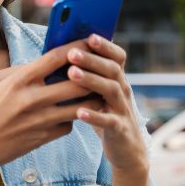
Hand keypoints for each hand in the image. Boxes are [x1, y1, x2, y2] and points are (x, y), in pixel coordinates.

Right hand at [0, 40, 103, 172]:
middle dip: (92, 75)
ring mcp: (40, 120)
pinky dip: (72, 118)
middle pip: (77, 83)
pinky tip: (70, 113)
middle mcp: (31, 99)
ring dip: (90, 98)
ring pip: (81, 107)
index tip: (89, 42)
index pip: (55, 58)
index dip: (76, 47)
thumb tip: (44, 62)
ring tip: (95, 91)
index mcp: (18, 81)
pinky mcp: (44, 138)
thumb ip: (19, 70)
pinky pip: (69, 124)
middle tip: (99, 69)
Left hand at [66, 34, 148, 173]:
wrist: (127, 150)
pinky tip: (79, 111)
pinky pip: (108, 121)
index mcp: (116, 79)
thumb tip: (57, 53)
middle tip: (72, 52)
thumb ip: (85, 75)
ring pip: (111, 90)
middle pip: (112, 69)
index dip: (106, 46)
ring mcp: (122, 109)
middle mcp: (123, 90)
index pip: (117, 57)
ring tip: (72, 74)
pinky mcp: (119, 129)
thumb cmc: (103, 113)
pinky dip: (95, 115)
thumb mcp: (96, 93)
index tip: (89, 35)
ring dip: (91, 80)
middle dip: (92, 59)